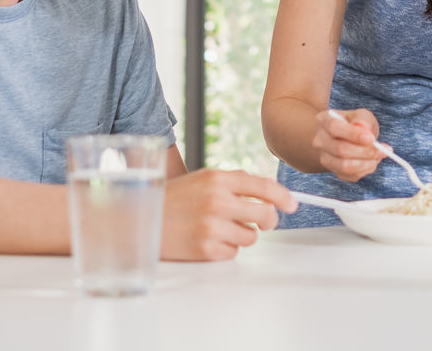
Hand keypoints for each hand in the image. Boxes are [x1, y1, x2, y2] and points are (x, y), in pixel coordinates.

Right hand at [160, 168, 297, 261]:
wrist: (139, 220)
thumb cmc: (174, 199)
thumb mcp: (203, 179)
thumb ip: (235, 182)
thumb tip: (271, 190)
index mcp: (218, 179)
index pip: (264, 186)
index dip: (283, 197)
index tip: (292, 204)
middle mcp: (217, 201)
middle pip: (265, 214)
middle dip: (267, 220)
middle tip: (262, 221)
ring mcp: (212, 226)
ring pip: (251, 236)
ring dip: (241, 234)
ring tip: (219, 228)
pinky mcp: (206, 250)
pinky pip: (234, 252)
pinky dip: (225, 248)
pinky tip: (207, 239)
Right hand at [313, 108, 382, 181]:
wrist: (346, 138)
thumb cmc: (355, 124)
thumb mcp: (361, 115)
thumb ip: (363, 119)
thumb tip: (364, 128)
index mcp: (324, 120)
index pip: (334, 127)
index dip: (353, 134)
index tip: (371, 138)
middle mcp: (320, 140)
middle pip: (340, 149)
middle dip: (365, 151)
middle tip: (383, 150)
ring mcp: (325, 158)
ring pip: (345, 166)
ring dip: (367, 163)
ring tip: (379, 155)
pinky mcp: (334, 171)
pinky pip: (350, 176)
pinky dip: (366, 170)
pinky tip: (372, 161)